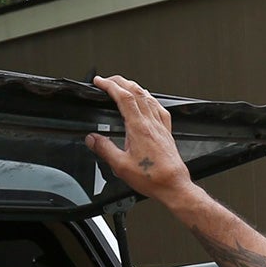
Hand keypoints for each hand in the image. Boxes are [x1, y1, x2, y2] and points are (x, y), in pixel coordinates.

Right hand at [86, 74, 193, 204]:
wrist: (173, 185)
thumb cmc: (152, 177)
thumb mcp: (121, 166)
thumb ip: (104, 149)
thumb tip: (92, 139)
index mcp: (139, 127)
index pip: (123, 97)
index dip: (110, 85)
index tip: (100, 82)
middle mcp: (151, 123)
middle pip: (136, 91)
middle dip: (120, 81)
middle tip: (108, 80)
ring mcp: (160, 126)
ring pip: (148, 97)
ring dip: (134, 87)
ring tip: (124, 85)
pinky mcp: (166, 132)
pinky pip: (158, 108)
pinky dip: (149, 99)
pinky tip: (148, 101)